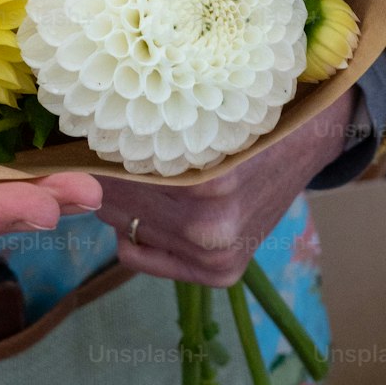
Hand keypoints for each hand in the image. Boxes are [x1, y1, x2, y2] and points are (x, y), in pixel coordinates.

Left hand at [97, 90, 364, 284]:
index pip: (112, 172)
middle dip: (106, 175)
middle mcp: (208, 227)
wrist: (306, 138)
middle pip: (112, 201)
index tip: (85, 133)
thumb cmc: (246, 115)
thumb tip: (79, 134)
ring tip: (143, 172)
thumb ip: (147, 129)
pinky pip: (138, 255)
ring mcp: (214, 255)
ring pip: (121, 227)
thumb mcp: (198, 112)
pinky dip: (137, 233)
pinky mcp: (220, 273)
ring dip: (123, 201)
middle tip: (111, 150)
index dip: (93, 148)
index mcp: (204, 182)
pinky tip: (156, 206)